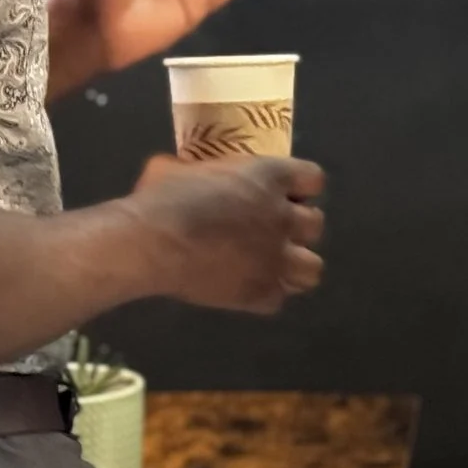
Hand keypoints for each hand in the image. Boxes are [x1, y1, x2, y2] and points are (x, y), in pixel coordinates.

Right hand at [128, 155, 325, 312]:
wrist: (151, 242)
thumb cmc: (163, 197)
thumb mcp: (181, 168)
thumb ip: (199, 172)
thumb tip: (179, 171)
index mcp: (269, 177)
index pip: (313, 179)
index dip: (301, 187)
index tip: (285, 193)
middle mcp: (283, 217)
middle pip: (316, 225)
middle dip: (298, 228)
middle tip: (274, 232)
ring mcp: (276, 258)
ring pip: (313, 269)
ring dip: (295, 266)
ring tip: (272, 265)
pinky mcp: (260, 292)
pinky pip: (278, 299)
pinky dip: (265, 295)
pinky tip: (246, 288)